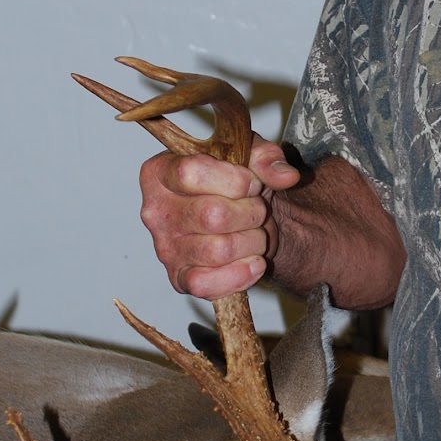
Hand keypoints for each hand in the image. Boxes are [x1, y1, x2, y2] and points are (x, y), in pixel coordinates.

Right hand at [138, 136, 299, 299]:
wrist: (242, 219)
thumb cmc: (235, 183)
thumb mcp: (251, 156)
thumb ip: (266, 157)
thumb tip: (285, 176)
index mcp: (160, 172)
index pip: (190, 173)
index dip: (233, 179)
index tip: (252, 183)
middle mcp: (155, 212)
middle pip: (211, 215)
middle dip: (250, 212)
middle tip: (257, 209)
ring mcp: (165, 249)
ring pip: (219, 250)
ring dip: (253, 242)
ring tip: (256, 233)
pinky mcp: (180, 279)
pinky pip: (207, 285)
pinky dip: (241, 275)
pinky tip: (254, 262)